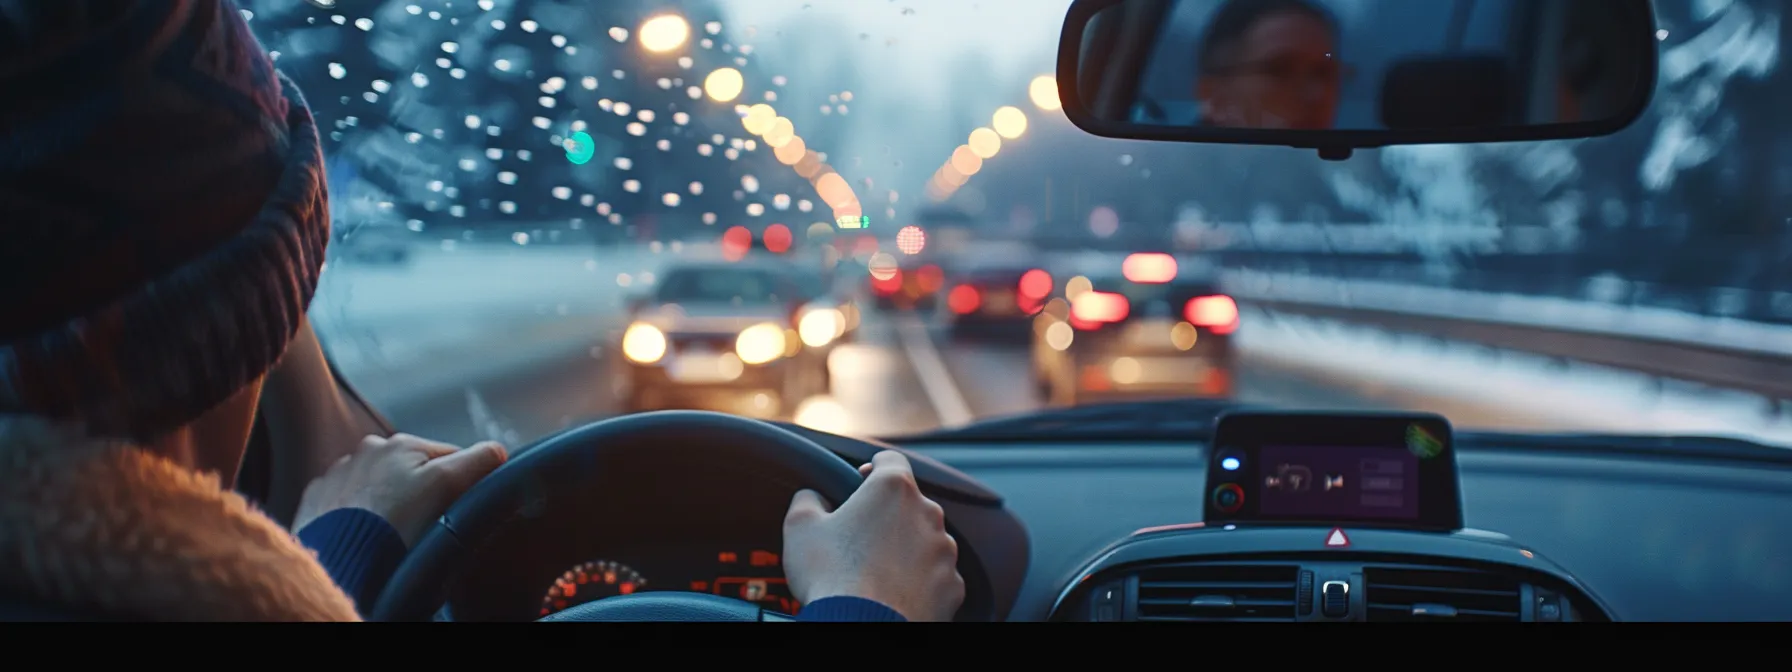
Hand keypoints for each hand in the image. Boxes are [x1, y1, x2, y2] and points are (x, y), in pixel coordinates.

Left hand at [292, 434, 507, 546]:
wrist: (341, 558)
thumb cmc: (397, 523)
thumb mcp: (447, 485)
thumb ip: (478, 461)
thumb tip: (497, 450)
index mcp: (400, 442)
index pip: (450, 458)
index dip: (460, 485)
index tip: (454, 511)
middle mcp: (365, 450)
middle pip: (412, 472)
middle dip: (421, 495)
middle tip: (423, 526)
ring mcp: (337, 475)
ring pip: (379, 487)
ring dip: (388, 505)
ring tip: (393, 534)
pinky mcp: (316, 501)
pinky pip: (347, 504)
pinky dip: (358, 517)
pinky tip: (365, 534)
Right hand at [781, 450, 964, 621]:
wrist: (863, 628)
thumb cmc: (832, 576)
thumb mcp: (800, 527)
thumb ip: (808, 499)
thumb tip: (813, 497)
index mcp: (894, 490)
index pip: (890, 460)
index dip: (873, 467)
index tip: (862, 480)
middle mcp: (928, 514)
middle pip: (908, 504)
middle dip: (887, 516)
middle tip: (860, 538)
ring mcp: (944, 552)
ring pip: (924, 540)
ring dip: (905, 548)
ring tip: (876, 571)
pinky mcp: (952, 585)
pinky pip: (935, 575)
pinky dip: (918, 580)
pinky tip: (893, 592)